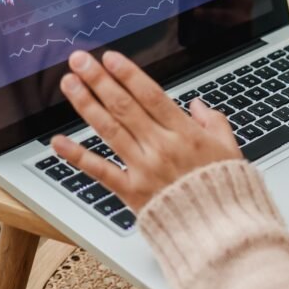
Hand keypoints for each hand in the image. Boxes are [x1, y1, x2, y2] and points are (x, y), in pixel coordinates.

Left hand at [52, 50, 241, 212]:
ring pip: (109, 130)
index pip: (151, 96)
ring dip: (86, 104)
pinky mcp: (130, 192)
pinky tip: (59, 141)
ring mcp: (143, 168)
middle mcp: (161, 147)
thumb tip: (199, 105)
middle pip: (124, 106)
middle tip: (80, 61)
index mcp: (186, 134)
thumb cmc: (224, 190)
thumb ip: (214, 123)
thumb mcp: (230, 149)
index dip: (128, 74)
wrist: (217, 230)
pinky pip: (99, 171)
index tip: (110, 58)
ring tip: (69, 84)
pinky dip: (77, 156)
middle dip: (99, 80)